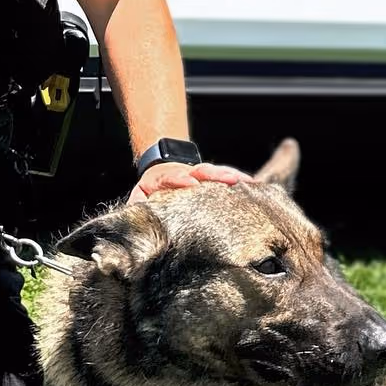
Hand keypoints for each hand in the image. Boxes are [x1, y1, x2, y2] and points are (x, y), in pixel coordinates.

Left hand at [128, 160, 250, 202]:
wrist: (160, 170)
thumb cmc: (152, 189)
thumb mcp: (141, 194)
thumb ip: (138, 203)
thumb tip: (132, 215)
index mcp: (167, 178)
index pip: (174, 176)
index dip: (182, 179)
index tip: (192, 184)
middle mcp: (187, 173)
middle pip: (202, 170)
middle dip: (216, 174)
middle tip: (231, 179)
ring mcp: (201, 174)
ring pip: (217, 172)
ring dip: (232, 176)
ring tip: (248, 181)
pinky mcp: (211, 178)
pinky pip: (227, 177)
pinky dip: (240, 179)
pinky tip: (254, 184)